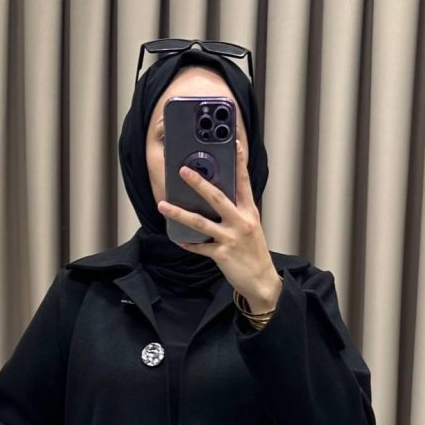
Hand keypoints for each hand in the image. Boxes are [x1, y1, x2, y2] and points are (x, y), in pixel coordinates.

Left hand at [157, 139, 282, 315]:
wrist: (262, 281)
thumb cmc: (253, 252)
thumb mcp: (251, 227)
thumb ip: (237, 212)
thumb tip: (216, 198)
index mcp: (249, 212)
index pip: (244, 182)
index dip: (239, 162)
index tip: (233, 144)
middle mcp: (241, 222)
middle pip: (217, 198)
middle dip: (199, 183)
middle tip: (183, 171)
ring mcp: (231, 239)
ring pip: (201, 223)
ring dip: (179, 214)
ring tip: (163, 205)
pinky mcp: (222, 255)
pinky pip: (200, 247)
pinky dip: (188, 244)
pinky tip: (177, 239)